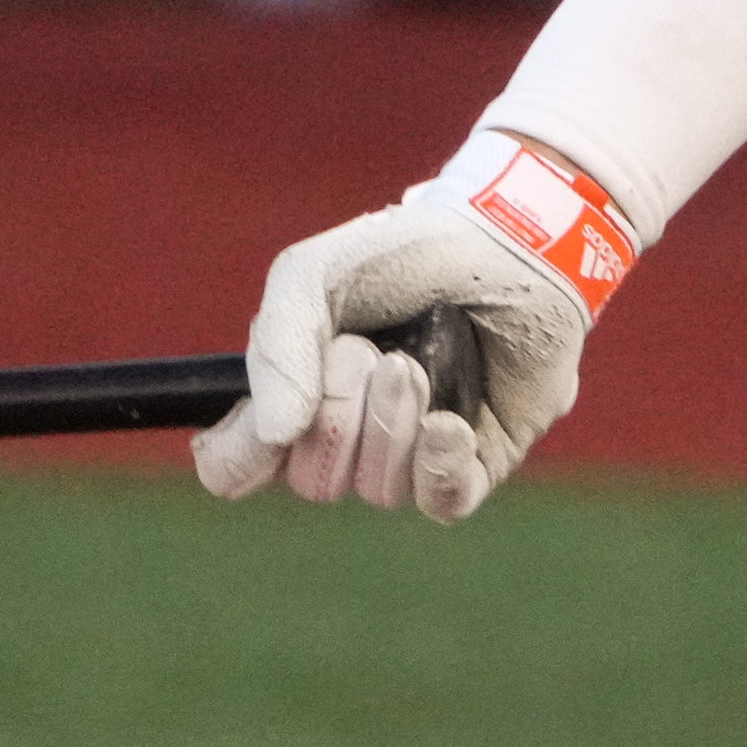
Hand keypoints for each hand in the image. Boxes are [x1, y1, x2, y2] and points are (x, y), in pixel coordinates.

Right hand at [190, 135, 627, 521]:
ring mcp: (411, 454)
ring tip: (417, 362)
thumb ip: (277, 343)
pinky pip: (440, 501)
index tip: (268, 426)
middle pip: (312, 479)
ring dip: (394, 422)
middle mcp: (349, 434)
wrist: (509, 245)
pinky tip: (450, 421)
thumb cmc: (406, 254)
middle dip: (339, 414)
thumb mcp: (317, 272)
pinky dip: (438, 461)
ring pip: (377, 488)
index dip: (240, 456)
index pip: (236, 463)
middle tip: (371, 351)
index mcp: (298, 392)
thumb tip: (273, 433)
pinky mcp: (474, 464)